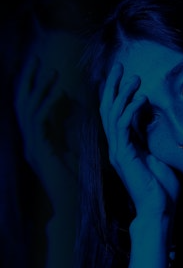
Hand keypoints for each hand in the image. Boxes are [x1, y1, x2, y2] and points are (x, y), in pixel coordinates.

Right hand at [14, 52, 79, 216]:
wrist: (72, 208)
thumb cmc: (76, 185)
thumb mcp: (73, 153)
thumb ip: (70, 133)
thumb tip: (76, 113)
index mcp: (36, 142)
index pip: (28, 107)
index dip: (32, 86)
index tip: (41, 66)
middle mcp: (29, 142)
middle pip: (21, 103)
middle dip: (28, 79)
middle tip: (37, 58)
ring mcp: (30, 147)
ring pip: (28, 109)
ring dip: (40, 87)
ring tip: (52, 70)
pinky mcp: (38, 152)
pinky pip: (39, 121)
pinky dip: (47, 104)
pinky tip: (59, 92)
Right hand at [100, 62, 178, 219]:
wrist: (159, 210)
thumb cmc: (162, 189)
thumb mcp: (159, 157)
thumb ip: (152, 140)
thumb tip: (154, 122)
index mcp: (126, 147)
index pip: (117, 115)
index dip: (119, 94)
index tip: (125, 76)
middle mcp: (118, 147)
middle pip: (109, 110)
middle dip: (114, 86)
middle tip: (120, 66)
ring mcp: (119, 151)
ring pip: (114, 115)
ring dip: (123, 94)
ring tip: (134, 77)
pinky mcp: (124, 156)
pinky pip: (123, 127)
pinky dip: (130, 110)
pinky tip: (140, 98)